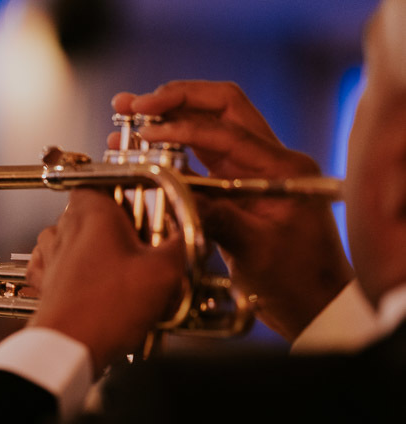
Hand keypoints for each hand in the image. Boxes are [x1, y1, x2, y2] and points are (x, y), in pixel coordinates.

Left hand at [26, 188, 184, 372]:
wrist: (69, 347)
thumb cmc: (106, 308)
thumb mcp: (163, 272)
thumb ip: (181, 245)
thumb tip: (193, 233)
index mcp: (91, 212)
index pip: (105, 181)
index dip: (129, 192)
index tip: (148, 205)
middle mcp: (64, 227)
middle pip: (94, 212)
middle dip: (120, 227)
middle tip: (145, 245)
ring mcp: (50, 254)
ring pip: (77, 238)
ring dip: (99, 250)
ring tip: (125, 271)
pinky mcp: (45, 280)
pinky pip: (61, 265)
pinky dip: (79, 271)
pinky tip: (99, 286)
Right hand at [110, 80, 352, 340]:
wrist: (315, 304)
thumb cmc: (296, 281)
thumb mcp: (255, 249)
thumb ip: (217, 216)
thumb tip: (173, 189)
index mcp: (281, 167)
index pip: (226, 130)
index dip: (181, 126)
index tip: (144, 132)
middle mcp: (269, 159)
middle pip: (221, 106)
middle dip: (176, 99)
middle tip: (134, 104)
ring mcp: (253, 171)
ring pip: (209, 126)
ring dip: (170, 118)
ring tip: (129, 116)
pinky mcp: (238, 187)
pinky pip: (202, 157)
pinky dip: (172, 149)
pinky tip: (143, 150)